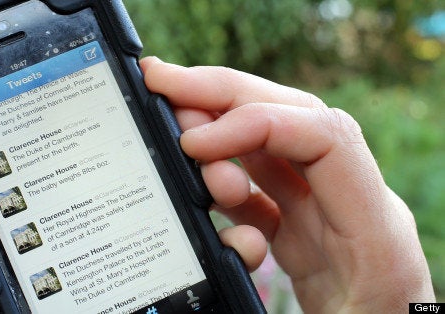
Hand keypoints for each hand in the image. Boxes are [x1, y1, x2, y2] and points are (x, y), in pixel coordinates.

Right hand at [140, 57, 434, 311]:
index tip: (195, 143)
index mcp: (374, 231)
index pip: (323, 137)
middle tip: (165, 84)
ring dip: (221, 133)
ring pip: (273, 147)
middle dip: (225, 95)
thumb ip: (258, 290)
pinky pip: (265, 188)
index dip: (255, 123)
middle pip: (293, 119)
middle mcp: (352, 208)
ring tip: (181, 146)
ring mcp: (328, 216)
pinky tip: (201, 190)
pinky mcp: (307, 232)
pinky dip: (227, 178)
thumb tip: (222, 251)